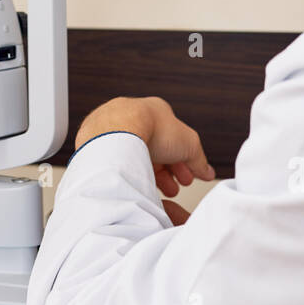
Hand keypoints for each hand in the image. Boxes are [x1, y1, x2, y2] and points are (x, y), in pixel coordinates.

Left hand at [75, 96, 214, 223]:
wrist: (117, 131)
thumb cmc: (151, 128)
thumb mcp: (188, 143)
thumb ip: (199, 158)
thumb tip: (206, 171)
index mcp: (154, 112)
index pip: (172, 140)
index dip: (183, 161)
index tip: (188, 177)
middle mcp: (132, 117)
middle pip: (153, 149)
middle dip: (167, 171)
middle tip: (174, 188)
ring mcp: (112, 129)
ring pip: (133, 156)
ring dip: (148, 175)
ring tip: (158, 193)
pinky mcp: (96, 143)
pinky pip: (116, 162)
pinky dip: (127, 174)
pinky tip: (136, 186)